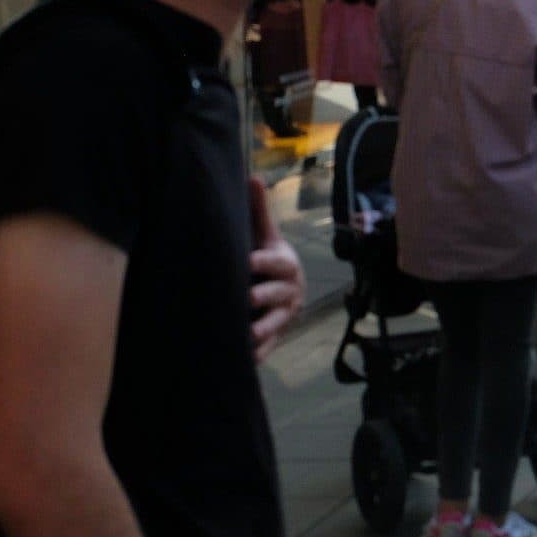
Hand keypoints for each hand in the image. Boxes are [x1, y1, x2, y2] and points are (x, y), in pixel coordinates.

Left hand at [247, 176, 304, 362]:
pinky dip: (260, 353)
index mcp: (286, 265)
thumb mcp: (267, 236)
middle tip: (247, 298)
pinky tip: (246, 359)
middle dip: (264, 297)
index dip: (265, 263)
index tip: (249, 262)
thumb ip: (260, 212)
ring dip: (264, 329)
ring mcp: (284, 316)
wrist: (287, 290)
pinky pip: (271, 347)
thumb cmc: (270, 260)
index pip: (277, 263)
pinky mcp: (278, 335)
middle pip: (278, 294)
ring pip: (277, 323)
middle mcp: (289, 291)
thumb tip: (253, 177)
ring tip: (248, 335)